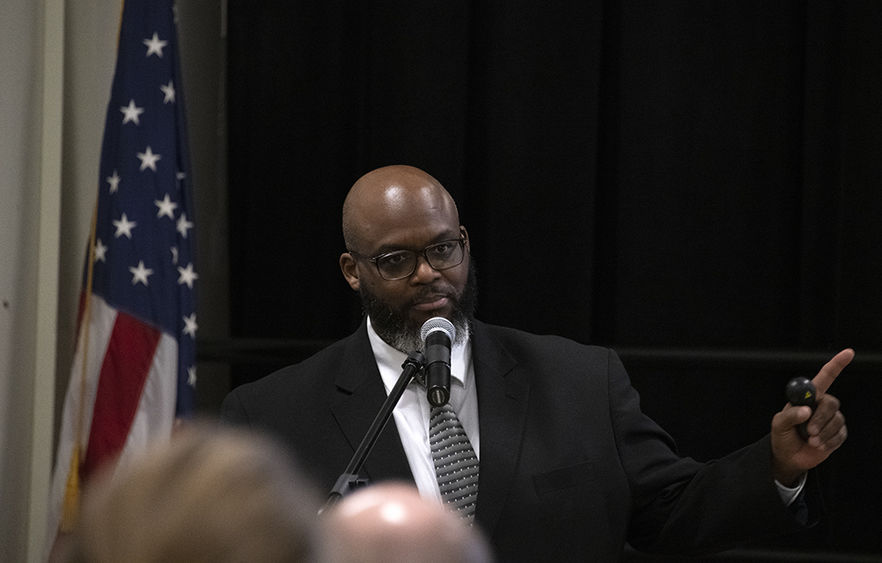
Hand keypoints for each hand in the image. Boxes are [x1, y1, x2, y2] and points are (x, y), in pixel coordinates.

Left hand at [770, 348, 852, 485]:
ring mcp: (831, 419)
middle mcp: (821, 405)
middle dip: (821, 418)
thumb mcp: (778, 424)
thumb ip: (790, 415)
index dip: (837, 364)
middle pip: (831, 403)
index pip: (825, 377)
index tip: (848, 353)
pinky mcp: (838, 433)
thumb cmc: (781, 436)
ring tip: (810, 440)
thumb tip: (805, 411)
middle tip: (809, 430)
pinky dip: (828, 442)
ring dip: (823, 433)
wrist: (789, 457)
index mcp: (807, 397)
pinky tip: (818, 445)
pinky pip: (840, 435)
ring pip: (836, 420)